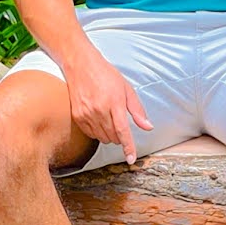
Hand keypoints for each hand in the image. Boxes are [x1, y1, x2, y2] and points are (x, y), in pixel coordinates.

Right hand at [64, 47, 153, 164]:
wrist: (81, 65)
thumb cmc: (105, 74)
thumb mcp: (126, 88)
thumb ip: (137, 110)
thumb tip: (148, 127)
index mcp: (114, 102)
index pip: (123, 131)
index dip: (128, 147)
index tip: (131, 159)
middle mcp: (99, 110)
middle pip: (113, 137)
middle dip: (120, 137)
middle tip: (119, 122)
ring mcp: (86, 114)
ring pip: (102, 138)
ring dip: (109, 135)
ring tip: (109, 118)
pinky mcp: (77, 116)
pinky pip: (91, 134)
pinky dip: (98, 132)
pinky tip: (99, 120)